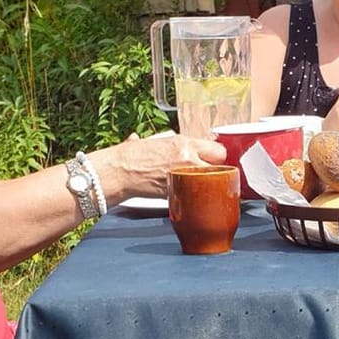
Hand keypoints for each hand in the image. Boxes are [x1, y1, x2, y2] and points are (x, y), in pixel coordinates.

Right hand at [93, 132, 226, 198]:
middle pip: (219, 165)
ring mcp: (184, 176)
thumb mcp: (152, 142)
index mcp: (184, 143)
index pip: (217, 149)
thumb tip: (154, 142)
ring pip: (210, 182)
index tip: (213, 161)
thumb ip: (164, 144)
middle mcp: (188, 158)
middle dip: (217, 171)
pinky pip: (193, 195)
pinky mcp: (177, 192)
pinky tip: (188, 197)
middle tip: (210, 175)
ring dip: (208, 185)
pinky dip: (192, 197)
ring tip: (201, 187)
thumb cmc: (130, 156)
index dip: (216, 157)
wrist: (118, 171)